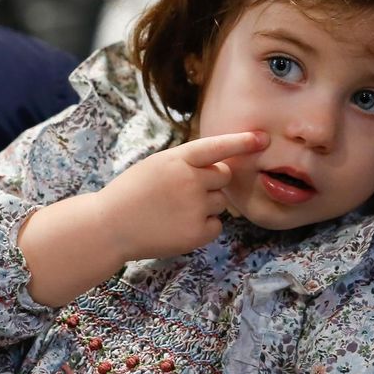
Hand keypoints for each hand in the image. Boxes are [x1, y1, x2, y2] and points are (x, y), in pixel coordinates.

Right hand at [19, 131, 267, 308]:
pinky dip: (203, 227)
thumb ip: (187, 162)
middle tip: (185, 192)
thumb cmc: (133, 193)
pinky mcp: (198, 233)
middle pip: (224, 176)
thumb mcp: (156, 165)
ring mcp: (195, 208)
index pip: (217, 147)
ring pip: (221, 202)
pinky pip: (217, 225)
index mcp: (177, 159)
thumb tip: (221, 167)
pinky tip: (178, 226)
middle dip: (213, 182)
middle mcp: (190, 181)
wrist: (109, 227)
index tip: (263, 139)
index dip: (241, 142)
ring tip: (175, 211)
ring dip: (206, 205)